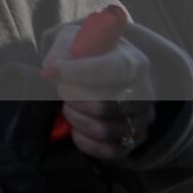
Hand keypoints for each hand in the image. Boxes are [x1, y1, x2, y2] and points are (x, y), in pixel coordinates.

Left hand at [42, 22, 156, 160]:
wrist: (104, 76)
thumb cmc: (87, 55)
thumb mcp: (75, 41)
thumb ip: (63, 49)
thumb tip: (53, 67)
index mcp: (133, 63)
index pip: (110, 70)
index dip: (77, 73)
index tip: (48, 73)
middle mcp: (144, 94)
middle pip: (103, 106)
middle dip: (72, 99)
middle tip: (62, 90)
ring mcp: (141, 121)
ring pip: (103, 130)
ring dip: (75, 118)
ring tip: (69, 107)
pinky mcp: (133, 143)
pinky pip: (109, 151)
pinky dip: (84, 141)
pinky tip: (76, 128)